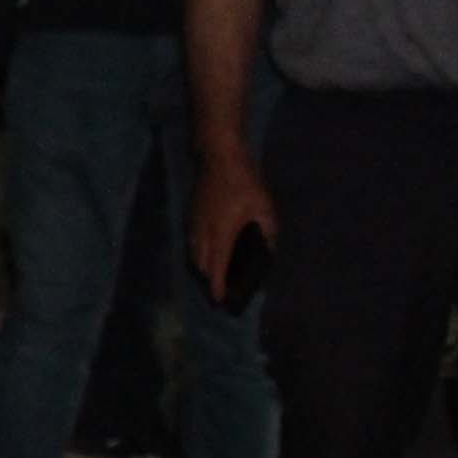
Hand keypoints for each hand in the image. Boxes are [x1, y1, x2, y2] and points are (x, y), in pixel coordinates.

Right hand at [190, 149, 275, 295]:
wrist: (218, 156)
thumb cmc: (245, 183)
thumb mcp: (265, 209)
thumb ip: (266, 234)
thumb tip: (266, 250)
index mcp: (222, 234)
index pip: (217, 268)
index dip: (218, 287)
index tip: (220, 301)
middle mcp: (203, 233)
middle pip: (201, 265)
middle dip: (210, 281)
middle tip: (222, 290)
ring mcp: (194, 223)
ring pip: (194, 254)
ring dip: (203, 268)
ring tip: (215, 275)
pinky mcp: (191, 214)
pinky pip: (191, 242)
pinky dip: (199, 253)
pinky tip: (209, 251)